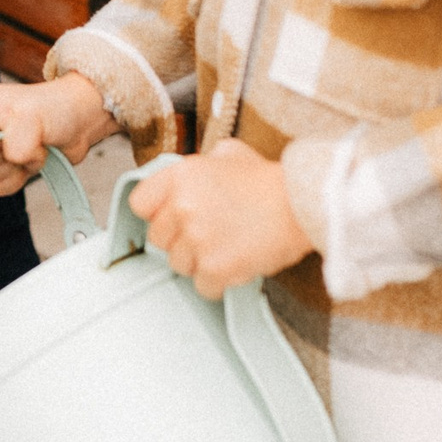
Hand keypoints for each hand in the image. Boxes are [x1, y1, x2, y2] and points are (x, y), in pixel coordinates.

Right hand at [0, 74, 115, 195]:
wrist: (82, 120)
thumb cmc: (58, 107)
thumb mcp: (33, 116)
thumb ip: (17, 139)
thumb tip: (12, 158)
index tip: (0, 144)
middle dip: (4, 159)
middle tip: (26, 141)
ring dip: (16, 169)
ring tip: (33, 148)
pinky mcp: (8, 165)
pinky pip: (1, 187)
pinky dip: (19, 179)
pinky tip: (32, 162)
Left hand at [127, 139, 312, 299]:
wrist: (302, 205)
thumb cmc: (269, 180)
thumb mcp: (230, 154)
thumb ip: (203, 163)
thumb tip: (193, 173)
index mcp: (180, 176)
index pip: (139, 203)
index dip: (156, 213)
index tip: (171, 218)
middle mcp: (182, 206)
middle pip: (158, 238)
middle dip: (179, 240)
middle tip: (207, 235)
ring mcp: (197, 238)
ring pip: (179, 265)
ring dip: (199, 262)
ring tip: (226, 248)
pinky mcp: (215, 267)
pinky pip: (202, 286)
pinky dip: (218, 283)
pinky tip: (235, 266)